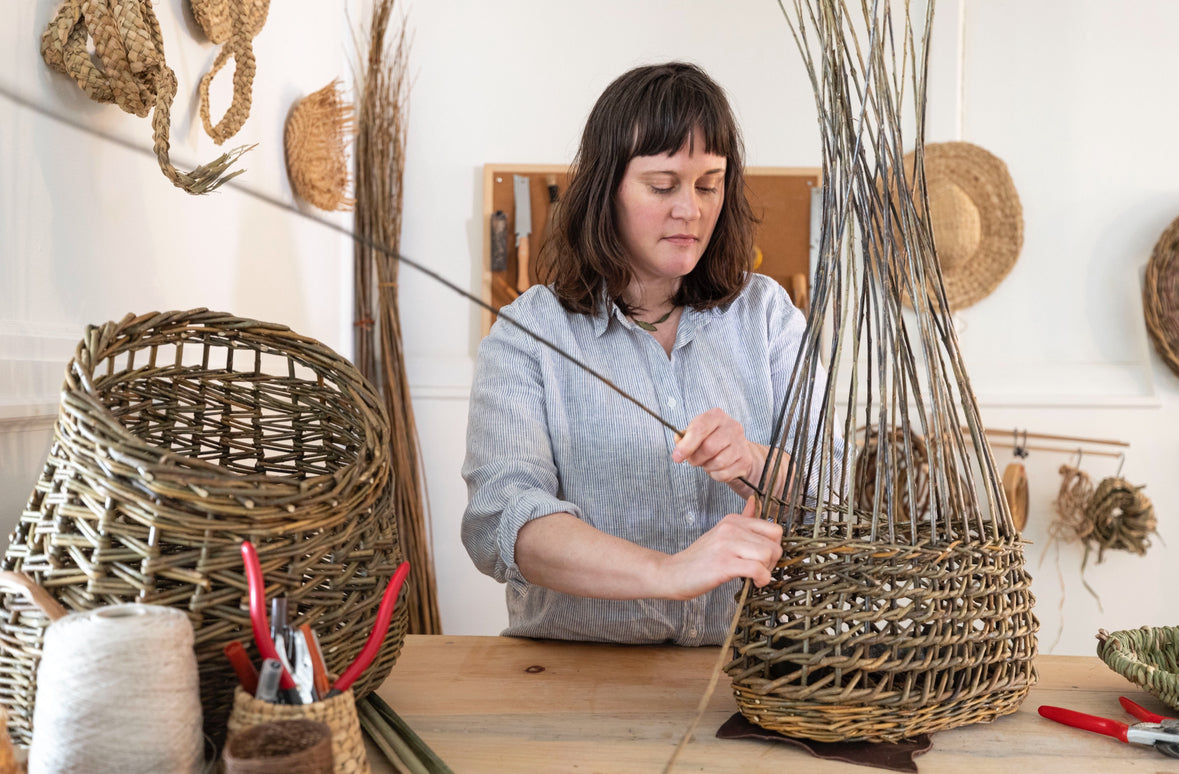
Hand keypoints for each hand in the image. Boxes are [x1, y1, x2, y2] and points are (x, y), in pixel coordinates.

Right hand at [657, 496, 783, 599]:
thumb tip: (754, 501)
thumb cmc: (699, 558)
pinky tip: (754, 583)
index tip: (764, 558)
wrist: (673, 573)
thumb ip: (742, 519)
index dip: (774, 546)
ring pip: (769, 555)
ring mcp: (727, 545)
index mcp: (732, 520)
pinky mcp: (724, 564)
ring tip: (756, 576)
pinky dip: (762, 579)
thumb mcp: (720, 533)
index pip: (774, 529)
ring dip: (767, 571)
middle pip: (774, 543)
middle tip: (760, 570)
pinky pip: (757, 569)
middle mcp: (731, 529)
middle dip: (773, 561)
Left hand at [673, 408, 757, 484]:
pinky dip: (716, 474)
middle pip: (708, 448)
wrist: (737, 450)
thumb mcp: (697, 433)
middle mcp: (732, 426)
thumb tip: (678, 440)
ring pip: (717, 462)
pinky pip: (724, 474)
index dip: (686, 445)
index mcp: (716, 416)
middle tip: (693, 460)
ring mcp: (741, 443)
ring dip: (707, 466)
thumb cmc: (713, 440)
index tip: (677, 457)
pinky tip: (718, 468)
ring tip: (708, 461)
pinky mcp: (745, 460)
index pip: (699, 429)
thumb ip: (684, 436)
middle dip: (695, 459)